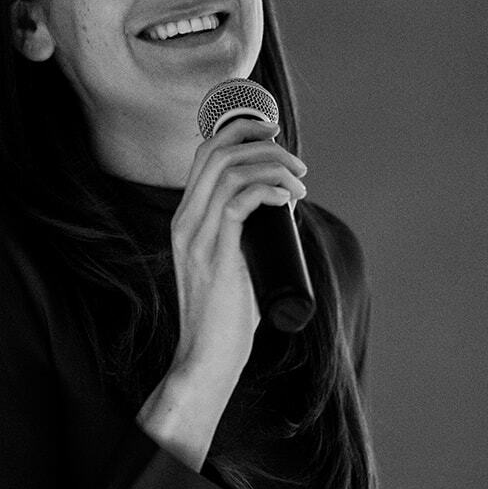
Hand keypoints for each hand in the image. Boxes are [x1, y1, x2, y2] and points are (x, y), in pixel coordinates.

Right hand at [171, 115, 307, 384]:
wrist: (206, 356)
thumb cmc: (226, 317)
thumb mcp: (231, 266)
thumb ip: (245, 238)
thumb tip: (283, 213)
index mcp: (186, 219)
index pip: (205, 154)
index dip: (240, 132)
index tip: (275, 136)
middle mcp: (186, 220)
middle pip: (219, 152)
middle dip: (264, 144)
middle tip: (298, 164)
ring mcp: (197, 236)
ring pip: (232, 172)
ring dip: (274, 168)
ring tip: (301, 185)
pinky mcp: (215, 254)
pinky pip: (240, 202)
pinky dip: (268, 190)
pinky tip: (288, 198)